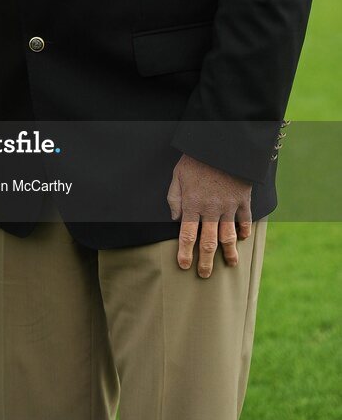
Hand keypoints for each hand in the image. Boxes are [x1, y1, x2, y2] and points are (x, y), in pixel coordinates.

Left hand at [167, 154, 251, 277]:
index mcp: (193, 203)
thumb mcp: (177, 174)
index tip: (184, 266)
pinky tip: (243, 239)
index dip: (185, 252)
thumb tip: (175, 219)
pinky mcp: (243, 200)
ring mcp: (229, 206)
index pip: (187, 234)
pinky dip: (244, 231)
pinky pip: (245, 220)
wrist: (222, 144)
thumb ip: (174, 198)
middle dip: (205, 261)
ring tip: (230, 264)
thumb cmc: (196, 159)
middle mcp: (211, 209)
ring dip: (229, 253)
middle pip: (208, 242)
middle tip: (204, 275)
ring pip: (229, 236)